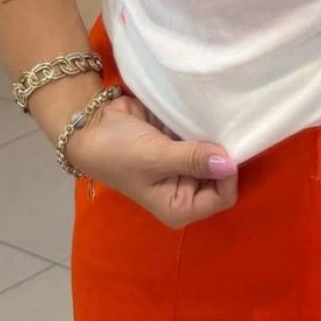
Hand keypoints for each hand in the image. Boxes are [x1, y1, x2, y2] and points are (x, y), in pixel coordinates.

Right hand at [66, 94, 238, 229]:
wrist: (90, 126)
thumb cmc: (117, 151)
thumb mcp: (155, 158)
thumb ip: (192, 160)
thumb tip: (229, 163)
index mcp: (179, 207)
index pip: (223, 197)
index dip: (228, 174)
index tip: (221, 146)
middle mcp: (187, 190)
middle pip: (224, 176)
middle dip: (224, 154)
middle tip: (224, 128)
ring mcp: (186, 166)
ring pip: (217, 155)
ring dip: (217, 138)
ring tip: (217, 118)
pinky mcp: (183, 144)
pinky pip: (206, 137)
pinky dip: (208, 127)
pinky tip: (208, 113)